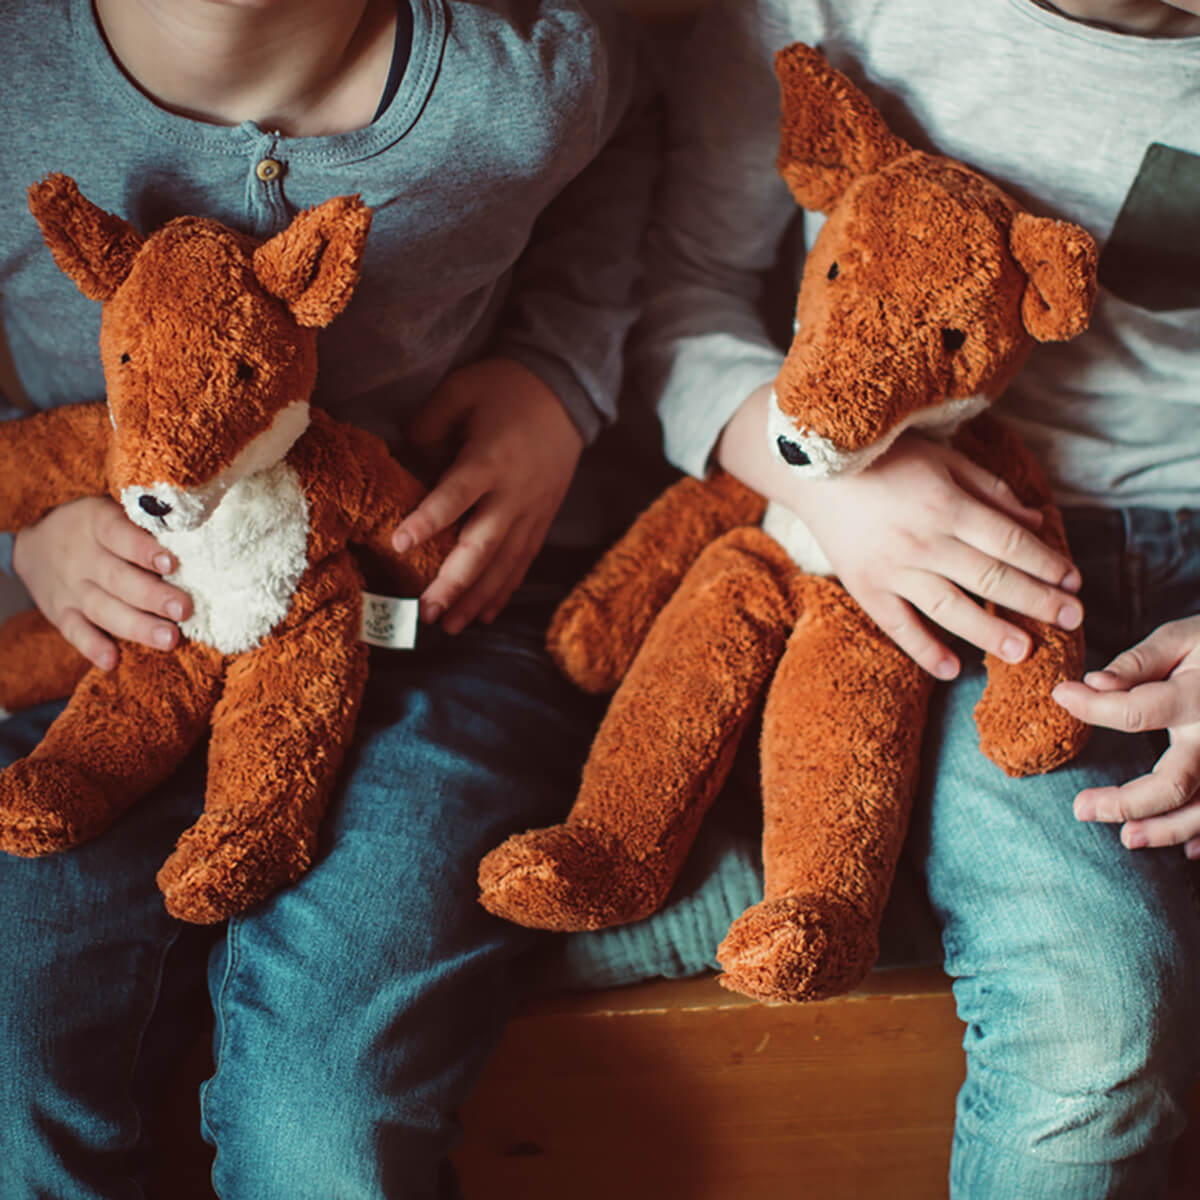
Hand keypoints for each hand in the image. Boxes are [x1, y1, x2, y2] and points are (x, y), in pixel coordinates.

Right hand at [12, 497, 191, 669]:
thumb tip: (197, 533)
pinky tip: (112, 661)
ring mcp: (71, 589)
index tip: (171, 564)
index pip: (120, 535)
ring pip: (104, 610)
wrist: (33, 546)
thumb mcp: (111, 510)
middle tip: (184, 610)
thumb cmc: (95, 527)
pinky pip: (75, 632)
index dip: (144, 550)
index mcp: (97, 525)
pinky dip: (92, 647)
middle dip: (153, 597)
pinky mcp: (62, 614)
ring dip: (137, 627)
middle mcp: (82, 558)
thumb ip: (145, 522)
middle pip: (118, 579)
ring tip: (169, 639)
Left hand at [392, 357, 584, 633]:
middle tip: (426, 611)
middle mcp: (514, 492)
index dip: (429, 520)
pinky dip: (503, 590)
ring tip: (449, 626)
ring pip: (504, 563)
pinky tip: (482, 614)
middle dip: (455, 582)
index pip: (457, 494)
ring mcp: (532, 510)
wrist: (566, 392)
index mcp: (490, 458)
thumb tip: (407, 462)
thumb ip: (428, 425)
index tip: (399, 543)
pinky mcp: (542, 519)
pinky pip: (522, 562)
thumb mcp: (460, 389)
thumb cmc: (505, 387)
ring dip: (476, 598)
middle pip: (484, 545)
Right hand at [716, 387, 1083, 678]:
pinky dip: (924, 650)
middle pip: (990, 578)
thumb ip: (990, 492)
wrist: (813, 473)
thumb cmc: (885, 460)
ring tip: (1023, 651)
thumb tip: (1035, 525)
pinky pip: (898, 625)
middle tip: (1073, 620)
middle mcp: (922, 541)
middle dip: (1036, 601)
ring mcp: (892, 569)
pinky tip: (951, 669)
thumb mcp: (943, 460)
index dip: (1046, 564)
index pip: (1008, 543)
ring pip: (949, 608)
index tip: (1074, 582)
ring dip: (989, 632)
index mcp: (946, 505)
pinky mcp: (865, 588)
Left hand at [1053, 617, 1199, 857]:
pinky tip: (1184, 848)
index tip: (1061, 694)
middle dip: (1125, 803)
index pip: (1138, 712)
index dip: (1093, 707)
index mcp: (1198, 698)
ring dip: (1166, 829)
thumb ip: (1138, 663)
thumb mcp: (1181, 639)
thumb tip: (1093, 683)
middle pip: (1175, 783)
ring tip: (1126, 838)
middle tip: (1079, 808)